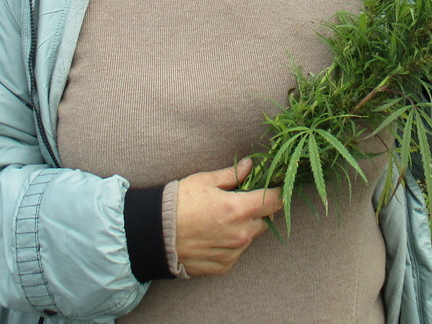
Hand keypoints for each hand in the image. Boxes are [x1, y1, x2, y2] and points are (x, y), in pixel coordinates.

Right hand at [175, 158, 283, 275]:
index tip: (272, 188)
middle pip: (265, 220)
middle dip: (258, 210)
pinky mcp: (224, 266)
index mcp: (239, 209)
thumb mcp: (205, 181)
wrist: (155, 234)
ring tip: (221, 219)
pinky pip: (236, 253)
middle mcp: (241, 234)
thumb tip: (250, 165)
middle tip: (240, 202)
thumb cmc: (179, 203)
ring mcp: (233, 253)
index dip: (276, 193)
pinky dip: (231, 244)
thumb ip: (232, 175)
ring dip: (244, 227)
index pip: (275, 201)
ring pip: (250, 237)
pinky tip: (213, 235)